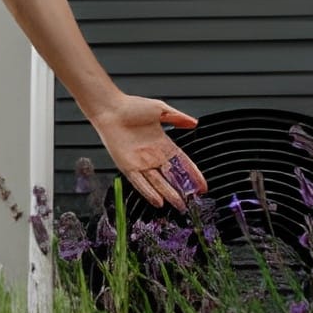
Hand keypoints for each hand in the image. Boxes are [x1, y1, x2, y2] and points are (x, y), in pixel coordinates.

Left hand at [85, 93, 205, 210]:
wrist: (111, 108)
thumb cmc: (131, 106)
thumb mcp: (160, 110)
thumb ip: (178, 118)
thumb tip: (194, 123)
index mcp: (162, 144)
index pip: (181, 163)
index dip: (192, 174)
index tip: (202, 185)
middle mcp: (153, 156)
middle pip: (171, 177)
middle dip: (183, 190)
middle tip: (193, 201)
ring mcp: (141, 162)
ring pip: (158, 183)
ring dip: (169, 195)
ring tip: (179, 205)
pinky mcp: (127, 166)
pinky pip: (139, 183)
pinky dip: (149, 193)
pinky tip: (158, 201)